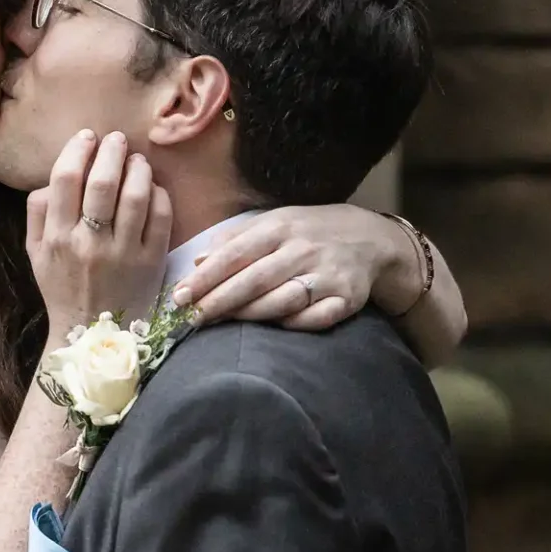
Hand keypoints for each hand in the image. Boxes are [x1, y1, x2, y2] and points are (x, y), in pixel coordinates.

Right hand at [26, 129, 173, 339]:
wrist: (92, 336)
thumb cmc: (63, 288)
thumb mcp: (35, 254)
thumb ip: (37, 214)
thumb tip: (50, 178)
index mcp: (56, 238)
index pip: (65, 178)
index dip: (78, 149)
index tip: (88, 137)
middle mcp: (89, 244)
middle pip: (103, 182)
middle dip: (112, 150)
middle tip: (117, 140)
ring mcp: (123, 253)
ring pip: (135, 195)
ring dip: (138, 168)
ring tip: (137, 160)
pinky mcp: (151, 262)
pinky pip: (160, 216)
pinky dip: (158, 194)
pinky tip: (152, 188)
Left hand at [169, 203, 414, 331]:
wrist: (370, 238)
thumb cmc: (307, 233)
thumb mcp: (273, 224)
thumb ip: (233, 240)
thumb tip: (195, 262)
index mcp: (280, 228)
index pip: (235, 254)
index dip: (205, 278)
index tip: (179, 297)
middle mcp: (303, 249)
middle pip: (254, 279)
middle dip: (219, 301)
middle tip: (192, 319)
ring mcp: (327, 274)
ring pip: (283, 300)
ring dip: (250, 314)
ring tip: (222, 324)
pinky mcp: (347, 297)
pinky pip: (316, 317)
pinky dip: (294, 324)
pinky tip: (274, 327)